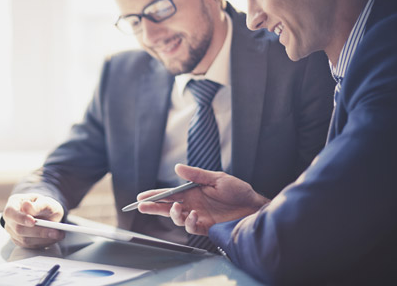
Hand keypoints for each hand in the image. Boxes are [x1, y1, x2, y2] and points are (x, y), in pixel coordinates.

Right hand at [2, 193, 64, 247]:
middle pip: (19, 229)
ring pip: (25, 240)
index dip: (20, 218)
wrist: (45, 213)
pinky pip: (31, 246)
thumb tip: (26, 206)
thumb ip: (37, 204)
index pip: (10, 212)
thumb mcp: (44, 201)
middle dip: (38, 231)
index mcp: (12, 204)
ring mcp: (13, 232)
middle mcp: (10, 220)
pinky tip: (54, 238)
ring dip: (44, 239)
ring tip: (59, 234)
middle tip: (55, 231)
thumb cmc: (43, 205)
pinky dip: (44, 243)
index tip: (33, 221)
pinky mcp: (20, 242)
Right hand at [137, 164, 268, 234]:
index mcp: (192, 192)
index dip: (155, 195)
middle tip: (142, 206)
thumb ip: (196, 175)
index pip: (169, 194)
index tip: (141, 197)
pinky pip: (192, 227)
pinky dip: (189, 222)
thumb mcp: (217, 178)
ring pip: (177, 219)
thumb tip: (177, 168)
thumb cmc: (238, 191)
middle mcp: (192, 204)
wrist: (254, 207)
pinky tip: (193, 215)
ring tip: (176, 208)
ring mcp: (198, 216)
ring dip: (173, 214)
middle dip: (154, 207)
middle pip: (167, 207)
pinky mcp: (206, 227)